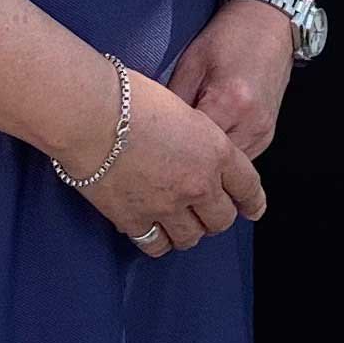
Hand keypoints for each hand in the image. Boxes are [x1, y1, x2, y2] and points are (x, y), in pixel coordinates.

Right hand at [63, 67, 265, 255]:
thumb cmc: (130, 97)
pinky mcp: (135, 220)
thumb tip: (190, 149)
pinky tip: (152, 231)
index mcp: (216, 151)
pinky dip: (157, 240)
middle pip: (221, 220)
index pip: (248, 187)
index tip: (253, 210)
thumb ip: (196, 137)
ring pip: (191, 237)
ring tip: (177, 223)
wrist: (90, 115)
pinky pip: (156, 245)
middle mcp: (199, 184)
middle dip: (215, 218)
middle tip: (204, 213)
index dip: (253, 202)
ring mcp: (168, 206)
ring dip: (187, 231)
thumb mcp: (181, 108)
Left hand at [170, 0, 300, 159]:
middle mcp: (251, 122)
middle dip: (187, 161)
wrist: (270, 24)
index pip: (192, 144)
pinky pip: (240, 157)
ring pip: (227, 167)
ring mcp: (263, 132)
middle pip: (211, 163)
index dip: (169, 150)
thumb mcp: (192, 63)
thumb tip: (157, 130)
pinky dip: (221, 156)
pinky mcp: (267, 134)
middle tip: (162, 155)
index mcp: (229, 101)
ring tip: (183, 152)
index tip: (151, 149)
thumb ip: (175, 101)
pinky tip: (205, 145)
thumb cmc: (230, 37)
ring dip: (206, 163)